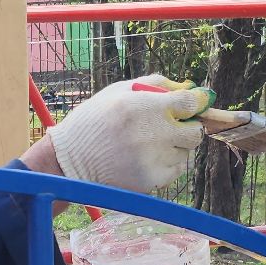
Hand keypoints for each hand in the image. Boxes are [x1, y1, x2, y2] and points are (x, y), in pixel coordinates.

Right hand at [45, 73, 211, 192]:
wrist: (69, 160)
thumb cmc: (94, 121)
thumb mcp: (119, 91)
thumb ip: (156, 84)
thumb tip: (190, 87)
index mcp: (145, 106)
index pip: (191, 103)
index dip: (196, 103)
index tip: (193, 104)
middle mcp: (154, 133)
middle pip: (196, 132)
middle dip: (187, 127)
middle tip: (169, 127)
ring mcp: (154, 159)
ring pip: (185, 152)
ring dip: (173, 147)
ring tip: (146, 145)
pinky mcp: (151, 180)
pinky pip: (176, 170)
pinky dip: (166, 164)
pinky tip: (144, 159)